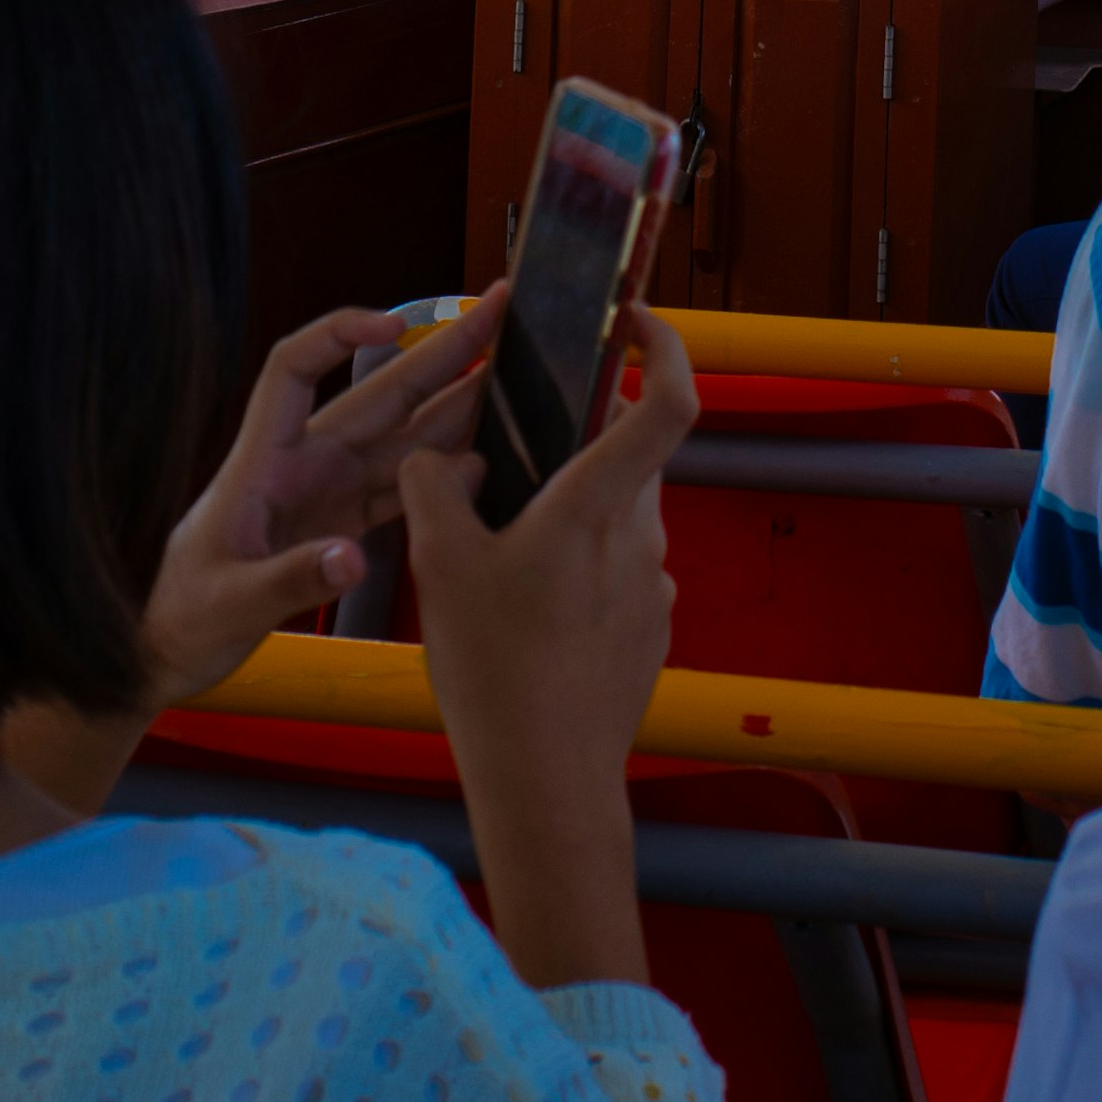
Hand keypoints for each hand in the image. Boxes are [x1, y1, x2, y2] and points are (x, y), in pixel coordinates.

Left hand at [5, 295, 492, 814]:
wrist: (163, 654)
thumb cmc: (179, 620)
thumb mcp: (230, 604)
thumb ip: (291, 580)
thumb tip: (353, 558)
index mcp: (262, 461)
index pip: (294, 368)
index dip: (339, 333)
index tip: (395, 324)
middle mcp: (299, 465)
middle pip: (375, 392)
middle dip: (437, 352)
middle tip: (496, 313)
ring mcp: (323, 494)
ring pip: (398, 437)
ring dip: (452, 406)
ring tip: (510, 377)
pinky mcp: (337, 527)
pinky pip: (397, 487)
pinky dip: (439, 474)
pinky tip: (483, 462)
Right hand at [397, 295, 698, 990]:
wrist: (547, 782)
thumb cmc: (496, 673)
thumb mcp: (438, 567)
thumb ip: (432, 490)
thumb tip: (433, 459)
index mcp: (594, 506)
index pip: (669, 401)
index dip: (667, 345)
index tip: (638, 319)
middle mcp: (640, 537)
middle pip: (629, 455)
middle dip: (580, 440)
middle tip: (516, 455)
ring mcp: (652, 586)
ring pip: (619, 516)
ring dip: (572, 513)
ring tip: (503, 552)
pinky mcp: (650, 630)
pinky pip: (618, 571)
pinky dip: (580, 569)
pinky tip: (526, 612)